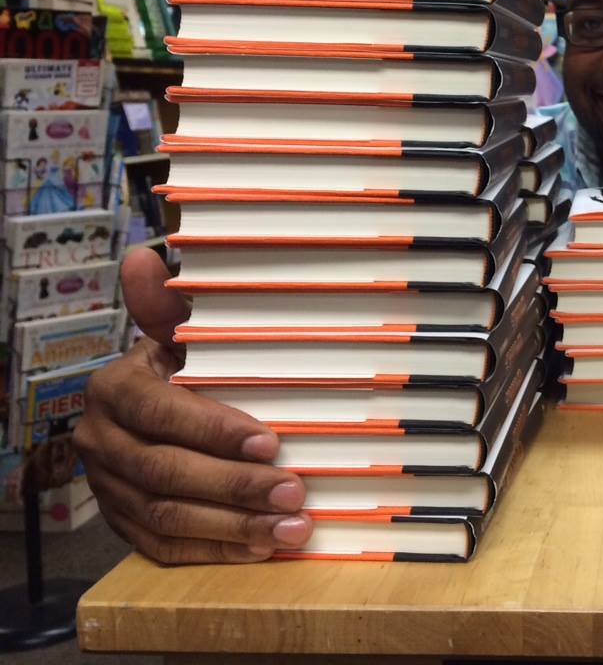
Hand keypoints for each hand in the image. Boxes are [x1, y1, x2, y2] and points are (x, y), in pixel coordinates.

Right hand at [73, 248, 312, 563]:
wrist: (150, 410)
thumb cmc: (180, 366)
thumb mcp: (177, 334)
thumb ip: (168, 307)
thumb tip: (145, 258)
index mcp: (113, 390)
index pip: (163, 413)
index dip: (215, 430)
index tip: (271, 441)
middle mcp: (101, 442)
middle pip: (167, 472)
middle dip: (236, 485)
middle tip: (293, 492)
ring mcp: (108, 489)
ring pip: (169, 516)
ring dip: (233, 526)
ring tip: (288, 527)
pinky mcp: (124, 525)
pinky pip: (165, 547)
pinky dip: (215, 552)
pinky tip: (260, 549)